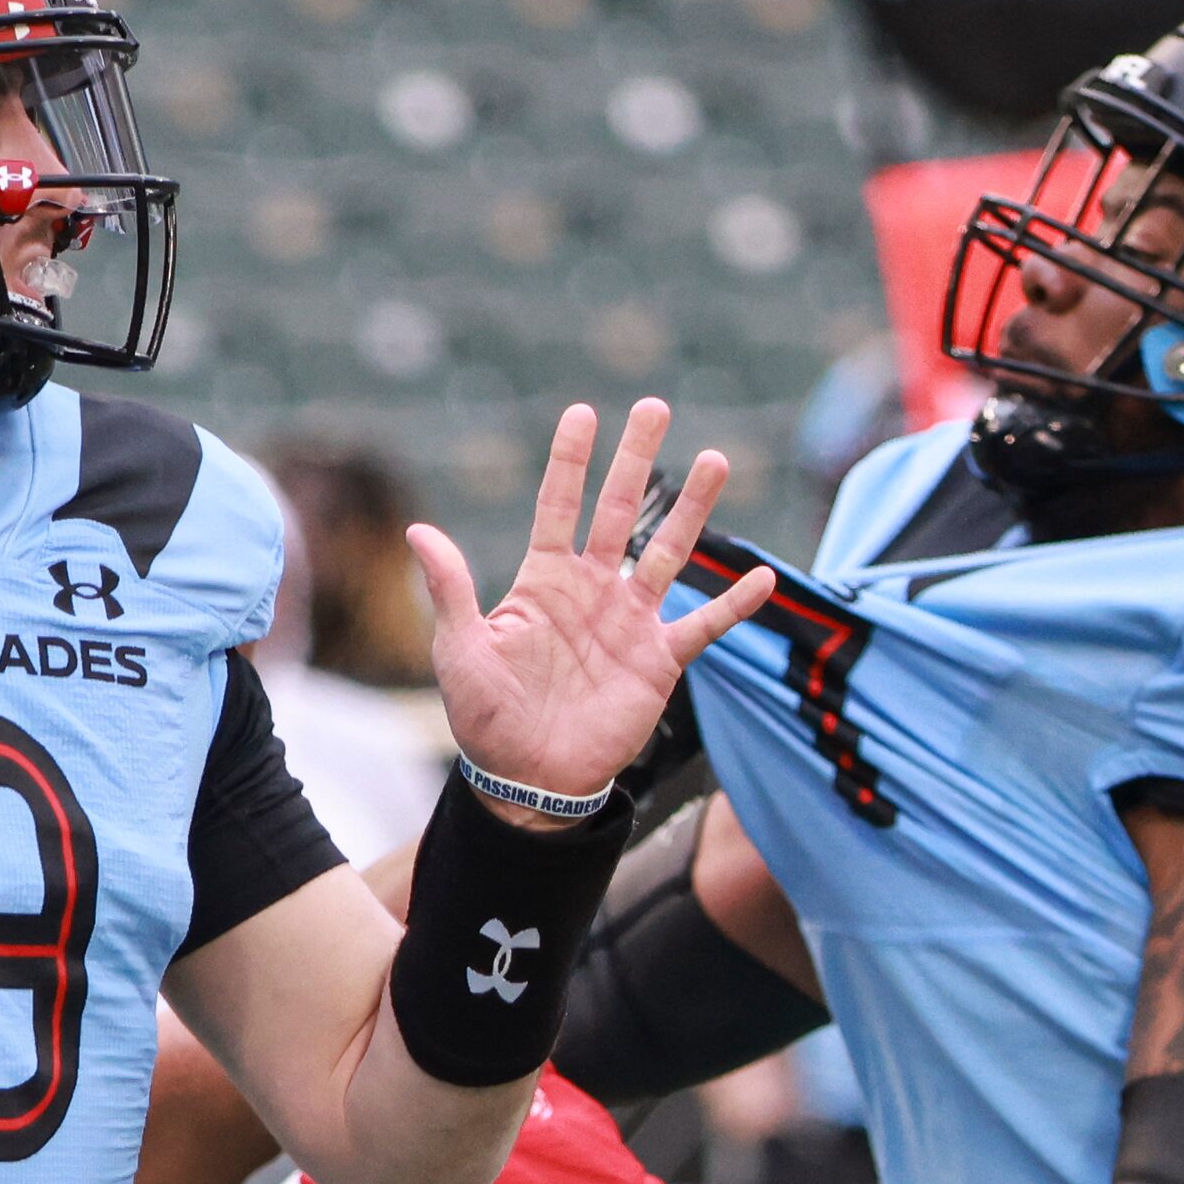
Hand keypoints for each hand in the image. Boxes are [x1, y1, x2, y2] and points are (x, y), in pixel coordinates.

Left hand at [310, 1067, 661, 1183]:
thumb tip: (508, 1020)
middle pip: (399, 1152)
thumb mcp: (569, 1113)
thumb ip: (530, 1076)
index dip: (385, 1081)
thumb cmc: (603, 1176)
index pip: (430, 1101)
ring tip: (303, 1183)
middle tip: (310, 1118)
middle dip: (354, 1136)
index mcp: (495, 1136)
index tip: (346, 1058)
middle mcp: (475, 1180)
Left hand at [412, 400, 772, 820]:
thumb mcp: (460, 649)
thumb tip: (419, 530)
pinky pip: (704, 625)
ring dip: (692, 508)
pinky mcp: (659, 661)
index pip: (558, 507)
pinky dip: (734, 604)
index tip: (582, 412)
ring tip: (714, 459)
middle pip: (619, 511)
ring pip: (668, 552)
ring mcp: (629, 623)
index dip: (569, 462)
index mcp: (543, 582)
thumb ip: (451, 588)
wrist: (527, 777)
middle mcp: (591, 591)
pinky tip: (764, 577)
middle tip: (653, 406)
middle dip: (635, 459)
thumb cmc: (486, 715)